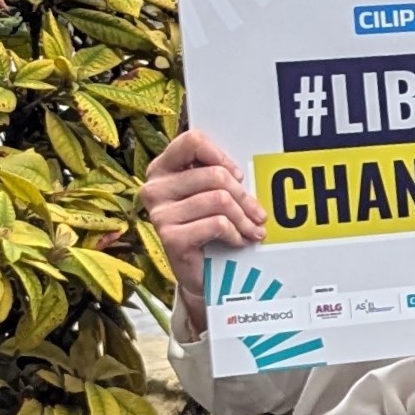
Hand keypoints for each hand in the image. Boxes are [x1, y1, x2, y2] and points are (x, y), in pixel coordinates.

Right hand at [146, 130, 264, 335]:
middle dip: (244, 196)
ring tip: (254, 230)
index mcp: (162, 168)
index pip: (192, 141)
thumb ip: (218, 176)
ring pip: (219, 200)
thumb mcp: (211, 195)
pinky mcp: (170, 237)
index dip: (220, 156)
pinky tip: (239, 241)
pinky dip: (236, 234)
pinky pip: (217, 224)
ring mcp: (159, 213)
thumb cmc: (208, 227)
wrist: (201, 274)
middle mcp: (155, 188)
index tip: (237, 176)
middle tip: (259, 214)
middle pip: (214, 175)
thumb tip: (245, 171)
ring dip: (244, 218)